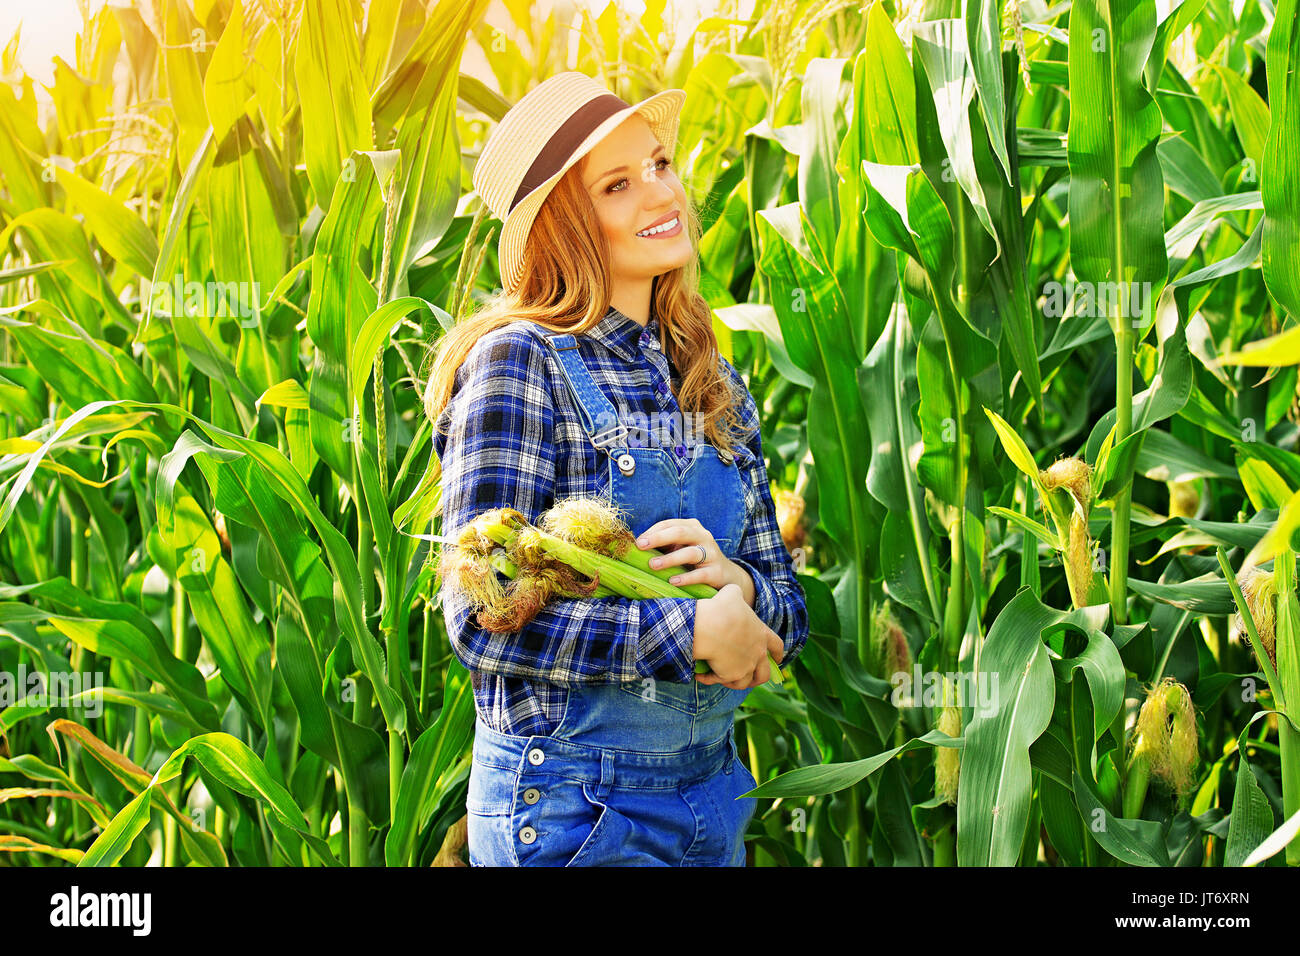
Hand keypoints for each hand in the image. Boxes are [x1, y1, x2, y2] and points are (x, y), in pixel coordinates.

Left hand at [635, 518, 752, 602]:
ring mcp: (711, 554)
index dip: (653, 531)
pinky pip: (700, 574)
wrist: (726, 576)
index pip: (670, 524)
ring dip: (670, 559)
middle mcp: (703, 537)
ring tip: (653, 565)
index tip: (637, 542)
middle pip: (680, 532)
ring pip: (690, 553)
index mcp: (692, 527)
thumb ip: (664, 546)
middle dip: (659, 538)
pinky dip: (686, 578)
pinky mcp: (716, 572)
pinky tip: (672, 581)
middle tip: (641, 546)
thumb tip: (636, 548)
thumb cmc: (695, 561)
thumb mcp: (681, 548)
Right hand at [692, 583, 784, 688]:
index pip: (777, 646)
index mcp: (761, 634)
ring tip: (725, 679)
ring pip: (745, 682)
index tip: (777, 660)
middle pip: (764, 672)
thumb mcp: (732, 593)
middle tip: (751, 677)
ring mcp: (745, 666)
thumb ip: (737, 594)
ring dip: (735, 682)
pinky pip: (720, 681)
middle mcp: (757, 653)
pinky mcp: (730, 675)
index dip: (778, 654)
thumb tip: (733, 593)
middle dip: (759, 676)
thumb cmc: (721, 608)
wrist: (707, 626)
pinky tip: (700, 676)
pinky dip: (711, 680)